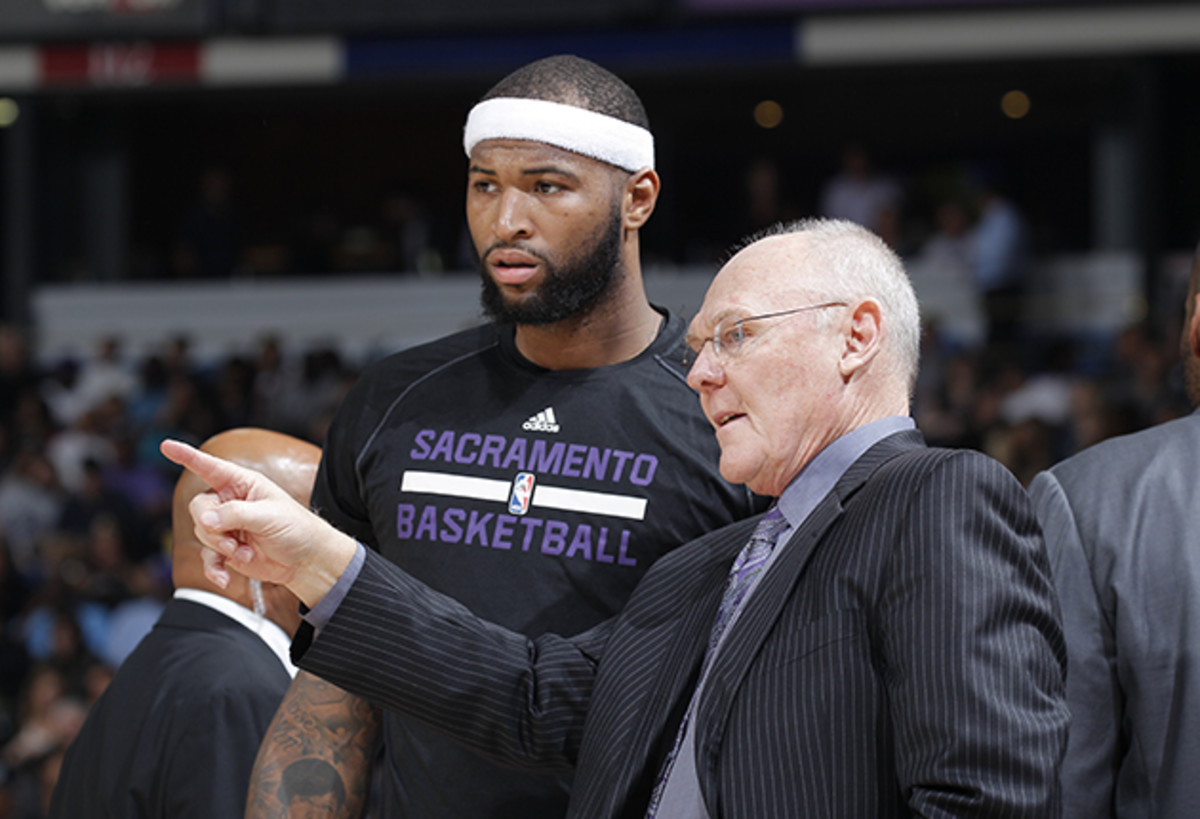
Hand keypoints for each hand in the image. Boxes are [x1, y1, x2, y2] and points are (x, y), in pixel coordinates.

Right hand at [160, 439, 356, 606]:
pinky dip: (214, 568)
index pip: (210, 467)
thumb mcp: (268, 516)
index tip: (166, 446)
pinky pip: (207, 556)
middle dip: (212, 528)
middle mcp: (230, 502)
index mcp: (243, 483)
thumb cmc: (296, 529)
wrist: (305, 560)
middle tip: (234, 541)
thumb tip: (204, 521)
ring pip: (201, 533)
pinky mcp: (226, 548)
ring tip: (245, 553)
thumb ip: (235, 515)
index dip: (187, 456)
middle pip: (199, 508)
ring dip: (221, 547)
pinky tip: (225, 578)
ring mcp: (227, 526)